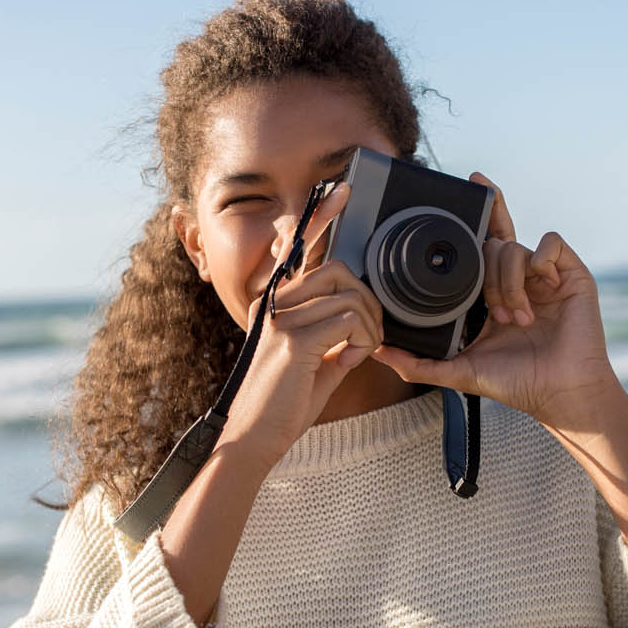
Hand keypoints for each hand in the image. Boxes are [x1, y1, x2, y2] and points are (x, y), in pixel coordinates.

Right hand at [216, 183, 384, 468]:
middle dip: (368, 298)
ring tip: (364, 349)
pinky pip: (348, 320)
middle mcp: (273, 303)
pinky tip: (355, 356)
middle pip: (338, 270)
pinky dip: (363, 338)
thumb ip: (336, 343)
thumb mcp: (313, 366)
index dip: (319, 216)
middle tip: (374, 331)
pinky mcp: (293, 339)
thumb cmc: (281, 406)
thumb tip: (362, 333)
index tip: (340, 190)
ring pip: (348, 296)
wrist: (253, 437)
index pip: (297, 249)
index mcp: (275, 303)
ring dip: (369, 323)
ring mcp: (281, 318)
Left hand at [373, 175, 620, 433]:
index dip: (474, 214)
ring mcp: (544, 274)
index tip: (468, 184)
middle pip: (493, 236)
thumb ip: (418, 363)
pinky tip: (541, 290)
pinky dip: (540, 261)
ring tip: (516, 319)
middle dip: (485, 269)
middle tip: (492, 310)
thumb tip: (378, 352)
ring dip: (508, 283)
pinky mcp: (571, 273)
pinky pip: (550, 243)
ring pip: (513, 247)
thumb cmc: (517, 382)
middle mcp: (517, 277)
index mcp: (492, 292)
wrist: (560, 394)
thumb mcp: (459, 371)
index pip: (478, 246)